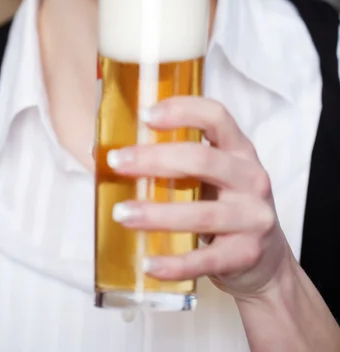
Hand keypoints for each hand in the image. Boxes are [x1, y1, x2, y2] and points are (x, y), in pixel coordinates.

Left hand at [107, 97, 290, 299]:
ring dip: (156, 214)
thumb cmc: (227, 205)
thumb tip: (106, 152)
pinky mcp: (247, 254)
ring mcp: (253, 217)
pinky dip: (174, 263)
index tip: (145, 115)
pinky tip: (148, 263)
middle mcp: (251, 178)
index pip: (216, 116)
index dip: (182, 110)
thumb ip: (179, 159)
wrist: (267, 260)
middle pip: (202, 160)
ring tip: (121, 213)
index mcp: (240, 149)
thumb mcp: (215, 174)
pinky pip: (205, 259)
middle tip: (117, 163)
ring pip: (201, 213)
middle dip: (154, 159)